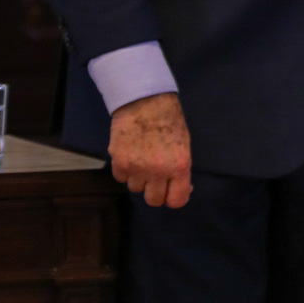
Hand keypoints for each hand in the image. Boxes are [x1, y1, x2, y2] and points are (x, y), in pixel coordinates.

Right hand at [109, 92, 191, 207]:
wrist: (145, 101)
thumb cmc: (170, 120)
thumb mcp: (184, 144)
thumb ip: (181, 168)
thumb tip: (182, 188)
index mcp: (179, 165)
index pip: (177, 200)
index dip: (174, 197)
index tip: (172, 191)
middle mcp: (158, 171)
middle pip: (154, 200)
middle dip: (156, 192)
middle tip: (157, 179)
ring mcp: (136, 168)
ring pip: (136, 189)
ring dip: (140, 179)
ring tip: (143, 160)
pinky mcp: (119, 162)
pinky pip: (121, 179)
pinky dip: (126, 172)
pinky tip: (131, 155)